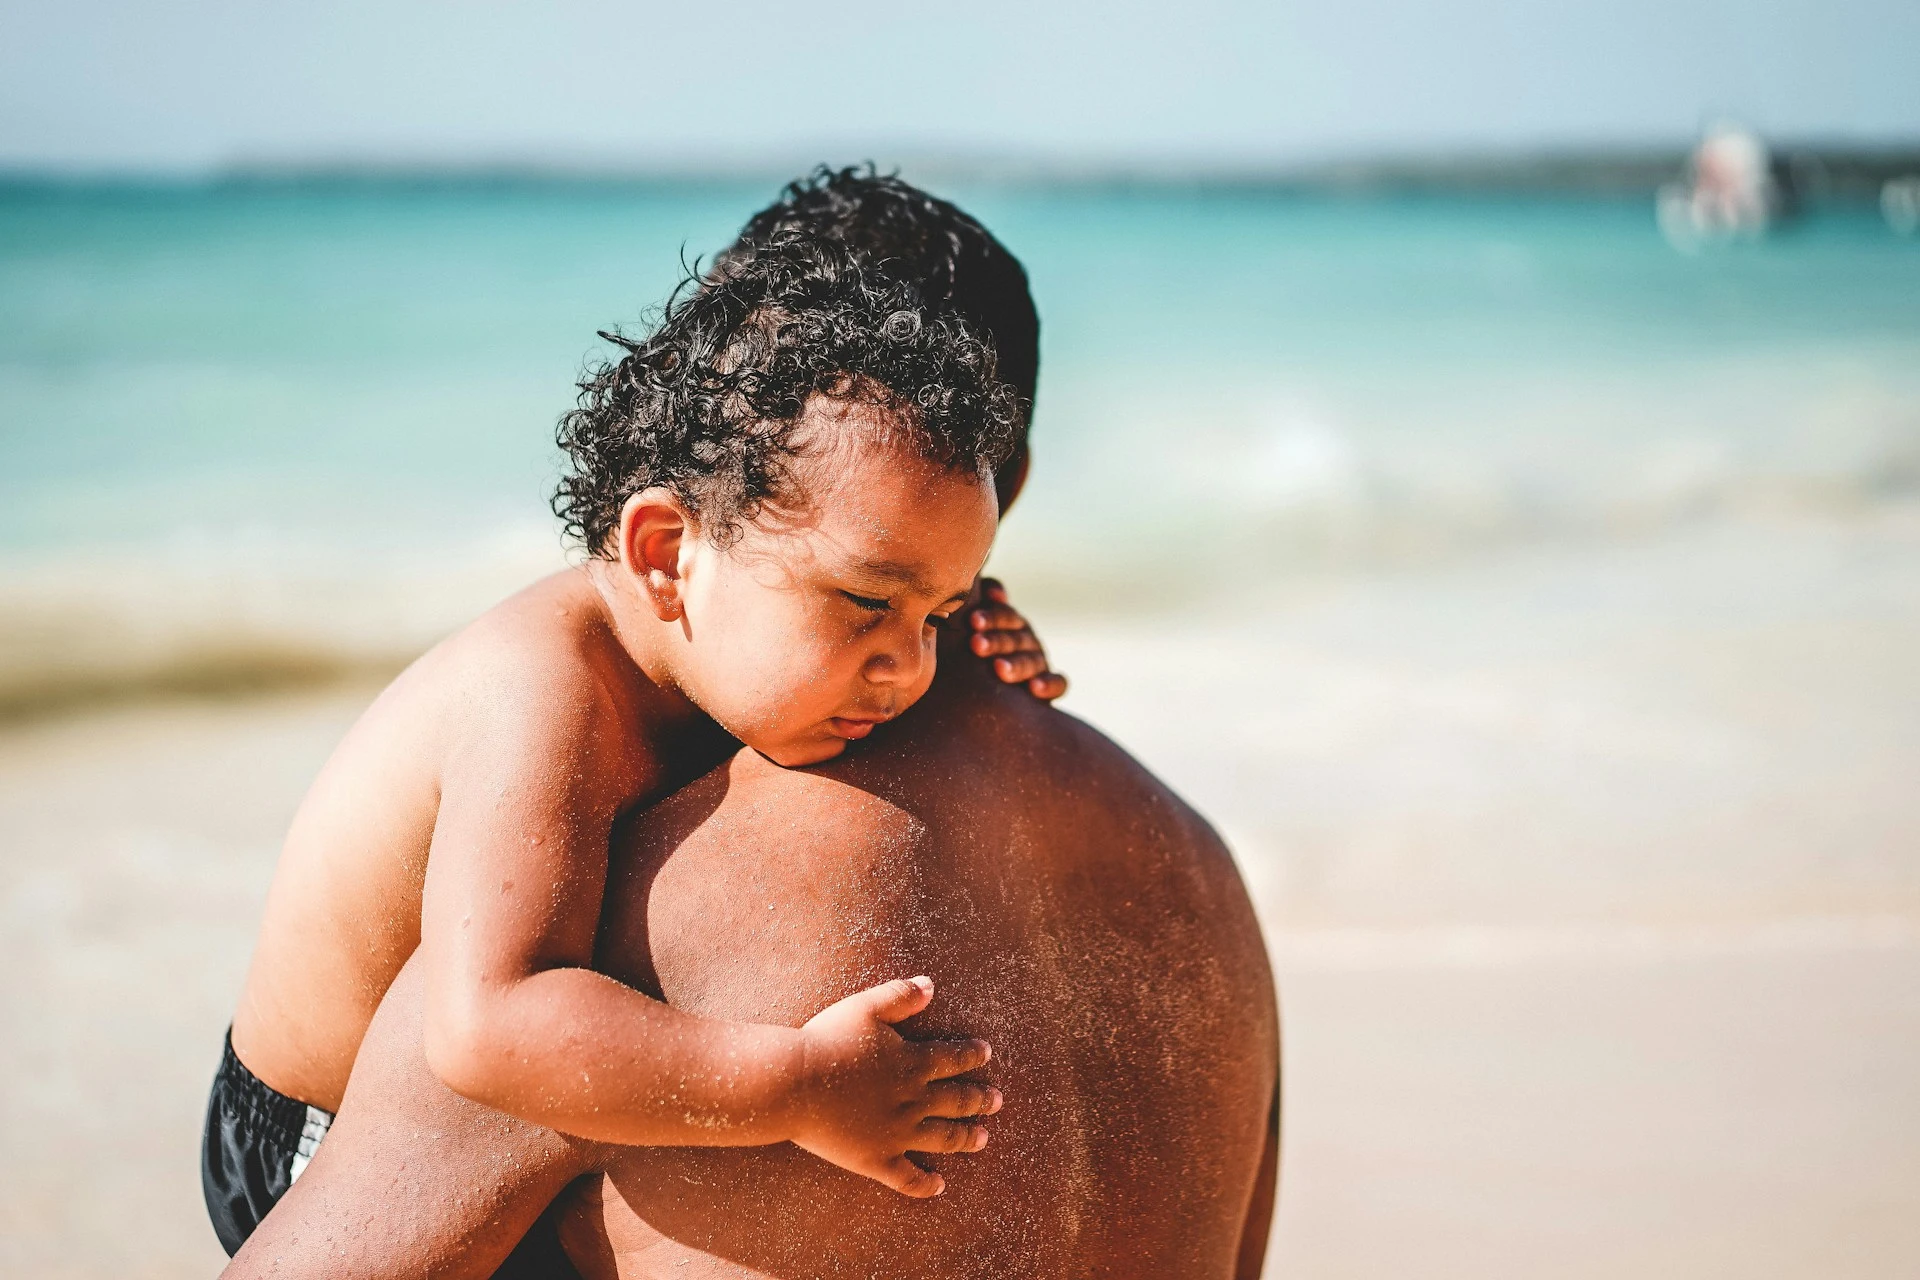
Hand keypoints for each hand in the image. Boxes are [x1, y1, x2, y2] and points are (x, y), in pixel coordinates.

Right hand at [790, 976, 1000, 1197]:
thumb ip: (899, 996)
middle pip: (957, 1100)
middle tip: (997, 1101)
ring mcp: (897, 1132)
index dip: (972, 1055)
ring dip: (966, 1137)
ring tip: (982, 1139)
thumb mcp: (865, 1007)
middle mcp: (913, 1099)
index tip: (985, 1055)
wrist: (795, 1083)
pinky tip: (939, 1185)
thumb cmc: (826, 1041)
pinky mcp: (876, 1159)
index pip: (953, 1058)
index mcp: (912, 1062)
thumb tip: (930, 985)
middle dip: (980, 1099)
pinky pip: (908, 1177)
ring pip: (943, 1138)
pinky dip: (926, 1183)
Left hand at [967, 578, 1067, 700]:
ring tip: (999, 669)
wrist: (979, 702)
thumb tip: (970, 592)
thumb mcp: (961, 633)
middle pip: (1014, 633)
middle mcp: (1023, 636)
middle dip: (996, 639)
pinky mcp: (1051, 684)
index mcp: (1004, 621)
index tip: (972, 621)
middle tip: (976, 644)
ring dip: (1017, 663)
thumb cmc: (964, 660)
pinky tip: (1035, 688)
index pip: (1002, 611)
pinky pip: (1058, 683)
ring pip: (1032, 657)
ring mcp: (1038, 659)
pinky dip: (1050, 684)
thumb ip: (964, 608)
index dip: (991, 613)